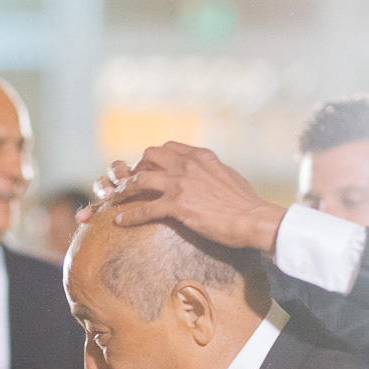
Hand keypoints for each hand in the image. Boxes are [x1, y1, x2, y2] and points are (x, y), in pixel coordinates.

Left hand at [83, 142, 286, 252]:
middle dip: (137, 167)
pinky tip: (120, 221)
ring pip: (140, 180)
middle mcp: (188, 165)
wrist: (253, 219)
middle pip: (150, 155)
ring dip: (125, 189)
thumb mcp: (229, 176)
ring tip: (115, 198)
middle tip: (131, 181)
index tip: (148, 166)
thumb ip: (212, 171)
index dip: (154, 156)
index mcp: (201, 156)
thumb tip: (208, 174)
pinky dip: (129, 215)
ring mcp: (181, 183)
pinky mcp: (176, 205)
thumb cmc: (246, 203)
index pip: (169, 147)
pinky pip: (144, 208)